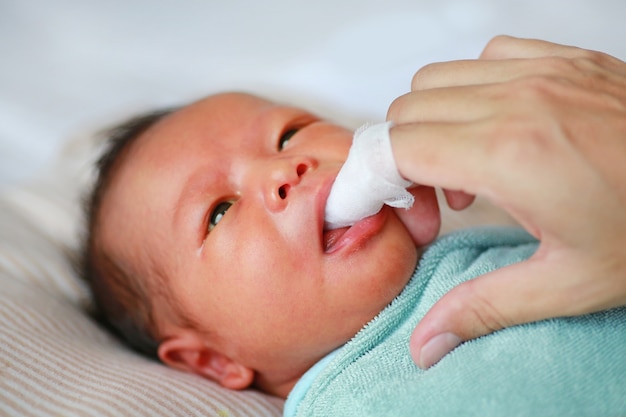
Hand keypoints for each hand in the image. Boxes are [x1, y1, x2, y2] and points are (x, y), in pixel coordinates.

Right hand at [386, 36, 625, 368]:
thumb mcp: (569, 283)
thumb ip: (484, 308)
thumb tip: (429, 341)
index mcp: (512, 155)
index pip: (395, 147)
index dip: (371, 180)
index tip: (379, 208)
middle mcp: (520, 100)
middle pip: (405, 113)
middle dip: (398, 161)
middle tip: (432, 205)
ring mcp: (543, 72)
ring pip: (434, 81)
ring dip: (428, 124)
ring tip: (464, 168)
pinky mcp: (564, 60)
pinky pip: (483, 59)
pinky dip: (468, 91)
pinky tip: (494, 127)